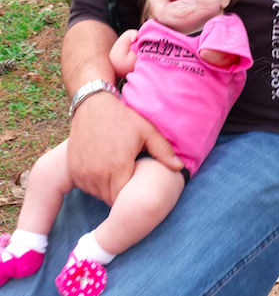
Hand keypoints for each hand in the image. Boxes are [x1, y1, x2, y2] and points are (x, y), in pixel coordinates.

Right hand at [67, 93, 183, 205]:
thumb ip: (162, 150)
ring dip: (107, 188)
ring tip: (117, 171)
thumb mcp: (146, 130)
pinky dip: (95, 182)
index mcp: (118, 167)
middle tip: (129, 175)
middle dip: (121, 192)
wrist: (93, 105)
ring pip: (98, 194)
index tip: (138, 183)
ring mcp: (83, 173)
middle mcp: (97, 174)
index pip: (125, 198)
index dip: (133, 194)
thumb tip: (180, 167)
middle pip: (111, 199)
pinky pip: (87, 186)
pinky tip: (103, 167)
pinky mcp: (74, 170)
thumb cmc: (122, 118)